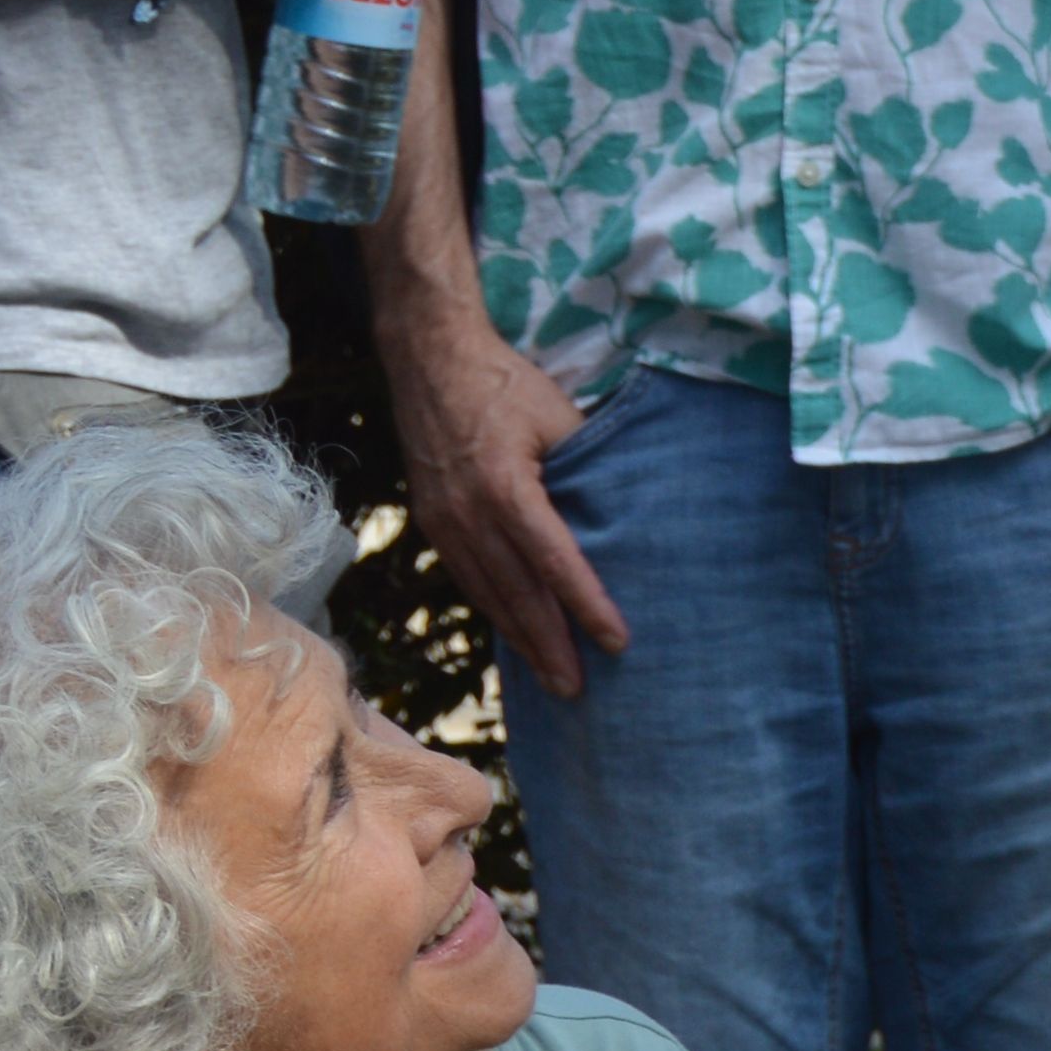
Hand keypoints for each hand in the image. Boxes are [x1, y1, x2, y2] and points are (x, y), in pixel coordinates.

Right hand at [375, 289, 621, 699]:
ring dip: (521, 639)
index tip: (617, 641)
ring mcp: (444, 522)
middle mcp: (469, 515)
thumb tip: (621, 514)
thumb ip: (586, 466)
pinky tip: (516, 634)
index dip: (587, 605)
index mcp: (506, 488)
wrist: (430, 360)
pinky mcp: (433, 521)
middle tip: (578, 690)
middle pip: (518, 593)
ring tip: (552, 678)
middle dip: (551, 645)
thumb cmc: (506, 384)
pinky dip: (495, 610)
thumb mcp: (559, 417)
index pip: (555, 562)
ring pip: (489, 594)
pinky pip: (468, 577)